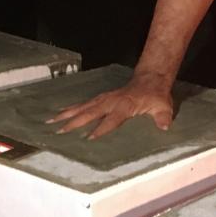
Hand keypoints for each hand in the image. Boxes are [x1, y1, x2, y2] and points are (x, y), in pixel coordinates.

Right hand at [47, 71, 173, 138]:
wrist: (151, 79)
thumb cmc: (156, 95)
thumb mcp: (163, 106)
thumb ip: (163, 116)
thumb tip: (165, 127)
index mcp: (125, 105)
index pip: (111, 119)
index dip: (101, 128)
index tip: (88, 137)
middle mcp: (111, 101)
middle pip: (90, 112)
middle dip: (75, 121)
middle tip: (59, 130)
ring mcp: (105, 98)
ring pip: (83, 107)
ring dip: (67, 113)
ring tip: (50, 120)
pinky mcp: (102, 98)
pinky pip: (84, 103)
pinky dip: (71, 108)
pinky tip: (60, 112)